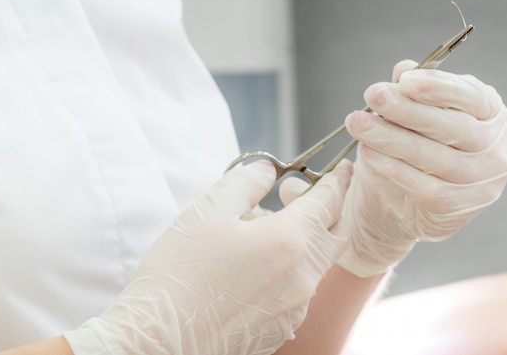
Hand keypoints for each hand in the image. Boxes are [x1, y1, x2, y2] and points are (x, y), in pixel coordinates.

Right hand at [65, 159, 352, 354]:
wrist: (162, 338)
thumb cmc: (180, 272)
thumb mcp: (208, 211)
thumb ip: (245, 182)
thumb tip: (268, 170)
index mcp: (289, 241)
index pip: (329, 202)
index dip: (337, 181)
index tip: (343, 169)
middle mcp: (302, 277)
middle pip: (336, 236)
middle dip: (333, 212)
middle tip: (317, 197)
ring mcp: (295, 308)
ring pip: (315, 265)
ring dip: (305, 242)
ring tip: (264, 233)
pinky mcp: (281, 329)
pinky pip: (298, 291)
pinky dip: (290, 271)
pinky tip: (254, 269)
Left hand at [337, 60, 506, 276]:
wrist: (400, 202)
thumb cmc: (411, 148)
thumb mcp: (410, 114)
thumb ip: (411, 92)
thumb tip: (404, 69)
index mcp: (490, 114)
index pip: (472, 97)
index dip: (439, 87)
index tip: (405, 80)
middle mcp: (493, 148)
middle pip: (454, 127)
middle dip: (408, 109)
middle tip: (373, 95)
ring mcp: (481, 182)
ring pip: (436, 158)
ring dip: (391, 138)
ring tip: (358, 123)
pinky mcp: (459, 208)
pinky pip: (425, 187)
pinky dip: (393, 169)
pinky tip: (368, 153)